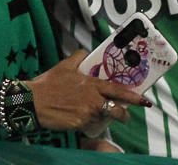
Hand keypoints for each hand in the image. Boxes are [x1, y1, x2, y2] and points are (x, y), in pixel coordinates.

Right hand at [25, 49, 149, 131]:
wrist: (33, 102)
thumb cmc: (47, 85)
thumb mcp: (63, 66)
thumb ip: (77, 58)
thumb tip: (84, 53)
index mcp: (90, 84)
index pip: (117, 90)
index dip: (132, 96)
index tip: (143, 100)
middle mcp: (92, 99)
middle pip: (116, 110)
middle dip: (123, 114)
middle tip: (125, 115)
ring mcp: (87, 113)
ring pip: (101, 118)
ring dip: (99, 116)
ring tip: (87, 112)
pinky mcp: (80, 124)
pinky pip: (89, 125)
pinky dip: (87, 122)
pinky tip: (76, 117)